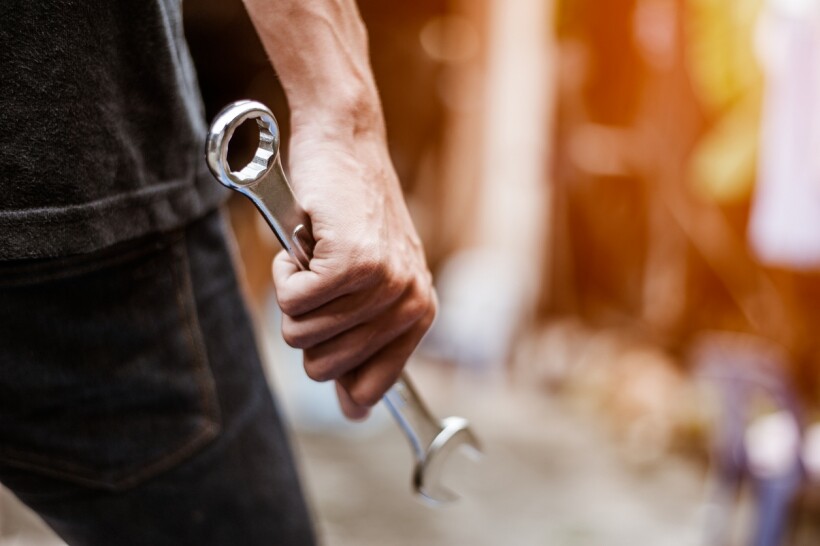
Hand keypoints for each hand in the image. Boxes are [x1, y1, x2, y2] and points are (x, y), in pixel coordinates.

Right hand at [271, 120, 436, 419]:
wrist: (347, 144)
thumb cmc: (351, 215)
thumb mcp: (366, 285)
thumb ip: (362, 346)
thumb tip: (353, 412)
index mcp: (419, 315)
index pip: (370, 390)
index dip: (336, 376)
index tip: (326, 344)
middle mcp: (409, 303)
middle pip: (322, 368)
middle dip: (306, 325)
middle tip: (321, 280)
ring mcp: (384, 283)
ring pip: (302, 335)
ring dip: (294, 294)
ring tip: (317, 255)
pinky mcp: (354, 263)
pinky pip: (292, 302)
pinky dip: (284, 271)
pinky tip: (307, 242)